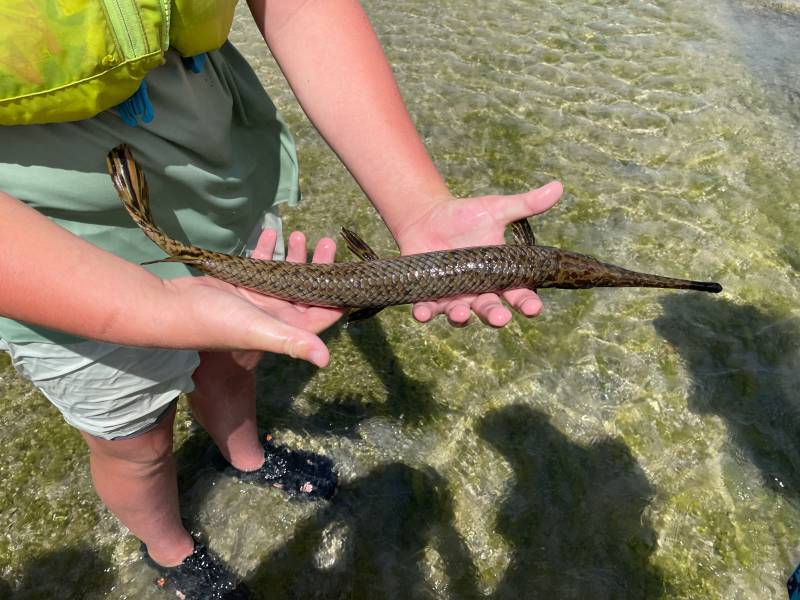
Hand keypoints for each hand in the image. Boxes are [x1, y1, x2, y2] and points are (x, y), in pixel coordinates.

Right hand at [167, 229, 343, 366]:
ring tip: (300, 234)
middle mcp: (276, 316)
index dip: (341, 297)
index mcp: (286, 329)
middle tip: (326, 242)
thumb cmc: (217, 323)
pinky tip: (271, 232)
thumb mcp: (260, 330)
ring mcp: (259, 300)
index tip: (353, 273)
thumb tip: (327, 360)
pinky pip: (261, 265)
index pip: (323, 315)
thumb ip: (293, 343)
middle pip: (308, 290)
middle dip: (319, 266)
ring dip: (294, 255)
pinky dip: (267, 250)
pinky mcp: (241, 286)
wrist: (170, 310)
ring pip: (286, 275)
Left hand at [393, 181, 562, 326]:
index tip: (534, 308)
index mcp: (500, 277)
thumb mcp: (496, 209)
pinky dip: (424, 313)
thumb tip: (558, 186)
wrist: (427, 217)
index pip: (519, 295)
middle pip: (490, 310)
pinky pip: (426, 309)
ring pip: (460, 314)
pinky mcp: (427, 295)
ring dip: (460, 317)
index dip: (527, 303)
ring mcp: (453, 296)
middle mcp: (478, 292)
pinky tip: (421, 313)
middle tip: (500, 317)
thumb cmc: (465, 215)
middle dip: (495, 315)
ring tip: (461, 314)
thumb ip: (526, 204)